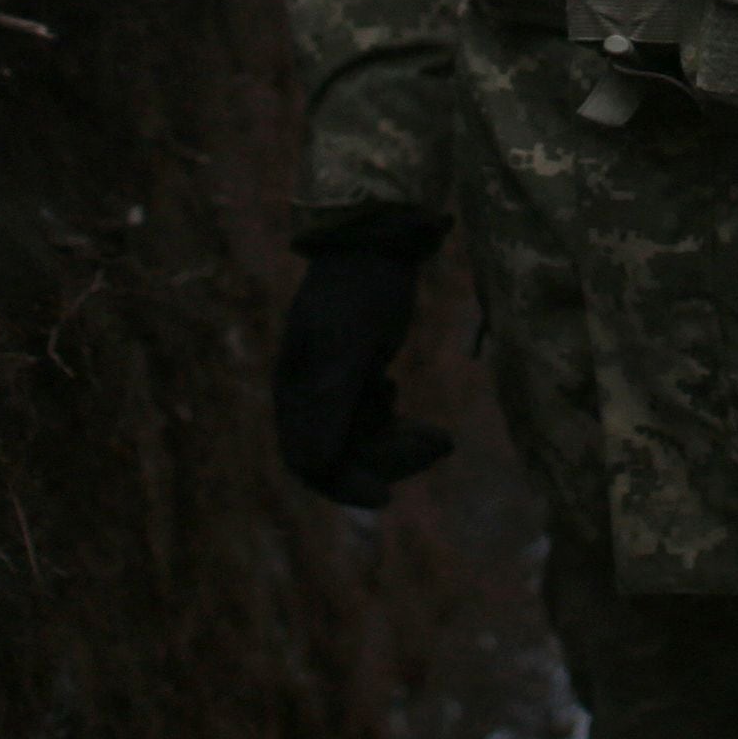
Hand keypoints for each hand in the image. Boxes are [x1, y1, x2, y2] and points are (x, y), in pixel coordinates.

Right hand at [273, 209, 454, 507]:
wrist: (379, 241)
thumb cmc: (362, 287)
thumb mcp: (350, 344)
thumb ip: (330, 402)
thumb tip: (314, 466)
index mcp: (295, 390)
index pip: (310, 461)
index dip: (345, 485)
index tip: (387, 497)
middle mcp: (308, 395)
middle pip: (342, 456)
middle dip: (388, 459)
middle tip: (440, 443)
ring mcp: (332, 386)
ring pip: (362, 441)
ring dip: (399, 444)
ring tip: (442, 437)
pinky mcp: (357, 376)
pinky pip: (373, 421)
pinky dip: (396, 425)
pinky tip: (410, 406)